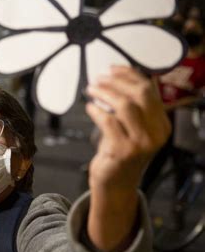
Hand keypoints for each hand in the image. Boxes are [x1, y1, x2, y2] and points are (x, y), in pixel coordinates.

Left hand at [86, 66, 170, 191]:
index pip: (150, 91)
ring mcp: (141, 143)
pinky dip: (97, 111)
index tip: (113, 68)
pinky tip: (89, 107)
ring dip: (105, 93)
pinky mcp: (123, 151)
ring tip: (91, 89)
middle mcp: (156, 134)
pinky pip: (109, 121)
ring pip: (125, 106)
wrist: (116, 183)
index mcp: (161, 125)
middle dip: (117, 82)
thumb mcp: (133, 129)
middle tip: (99, 78)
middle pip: (140, 95)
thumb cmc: (120, 151)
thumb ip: (133, 107)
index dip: (130, 75)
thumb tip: (117, 76)